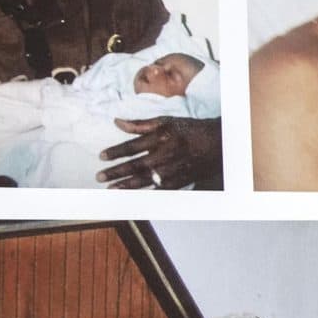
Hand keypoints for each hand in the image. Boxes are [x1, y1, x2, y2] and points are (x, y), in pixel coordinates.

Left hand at [101, 116, 222, 189]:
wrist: (218, 144)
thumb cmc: (191, 130)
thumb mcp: (166, 121)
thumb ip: (140, 124)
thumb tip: (117, 122)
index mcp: (162, 137)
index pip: (133, 146)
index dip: (115, 152)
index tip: (101, 156)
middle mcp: (166, 154)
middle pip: (136, 165)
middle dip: (116, 172)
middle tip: (100, 176)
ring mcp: (173, 169)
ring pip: (145, 180)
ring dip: (126, 185)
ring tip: (111, 189)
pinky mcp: (180, 181)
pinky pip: (159, 189)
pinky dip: (145, 193)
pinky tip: (133, 196)